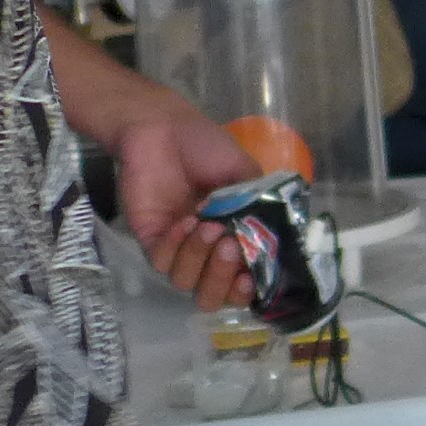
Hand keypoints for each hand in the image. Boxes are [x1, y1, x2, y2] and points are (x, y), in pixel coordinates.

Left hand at [105, 87, 267, 313]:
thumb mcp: (247, 177)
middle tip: (228, 245)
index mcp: (234, 239)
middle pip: (211, 295)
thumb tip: (275, 245)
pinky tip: (184, 222)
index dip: (247, 290)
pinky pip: (161, 261)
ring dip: (199, 258)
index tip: (251, 277)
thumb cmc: (208, 149)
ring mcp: (177, 248)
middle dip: (222, 278)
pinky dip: (175, 246)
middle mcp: (206, 252)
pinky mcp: (151, 239)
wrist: (166, 129)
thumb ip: (261, 210)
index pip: (242, 282)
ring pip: (185, 282)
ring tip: (206, 224)